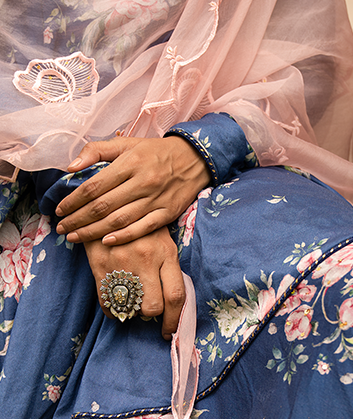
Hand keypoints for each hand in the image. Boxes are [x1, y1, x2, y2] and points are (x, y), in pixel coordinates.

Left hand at [56, 136, 209, 244]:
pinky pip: (142, 228)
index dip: (73, 200)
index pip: (94, 186)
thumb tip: (71, 167)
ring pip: (118, 220)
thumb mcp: (127, 144)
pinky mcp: (166, 213)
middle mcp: (142, 182)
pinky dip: (123, 236)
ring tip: (75, 237)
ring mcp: (155, 200)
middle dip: (78, 220)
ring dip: (93, 231)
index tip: (59, 209)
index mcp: (130, 163)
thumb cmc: (155, 152)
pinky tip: (106, 242)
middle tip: (62, 229)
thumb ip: (97, 151)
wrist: (195, 159)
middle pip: (102, 206)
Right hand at [84, 227, 184, 339]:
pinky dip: (112, 311)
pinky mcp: (100, 267)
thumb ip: (168, 268)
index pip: (176, 296)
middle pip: (153, 306)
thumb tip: (172, 305)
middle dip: (150, 313)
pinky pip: (107, 304)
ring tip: (130, 299)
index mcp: (166, 253)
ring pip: (130, 308)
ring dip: (131, 312)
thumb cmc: (141, 228)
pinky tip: (115, 301)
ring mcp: (122, 263)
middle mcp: (146, 259)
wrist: (107, 206)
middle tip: (146, 307)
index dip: (174, 320)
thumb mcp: (163, 241)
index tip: (169, 331)